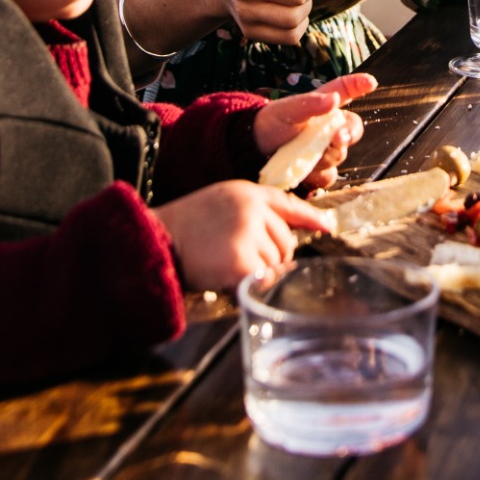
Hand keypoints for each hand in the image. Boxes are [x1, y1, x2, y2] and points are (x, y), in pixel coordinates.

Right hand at [153, 181, 333, 291]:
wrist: (152, 240)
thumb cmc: (182, 228)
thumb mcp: (219, 206)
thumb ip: (251, 214)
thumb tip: (286, 238)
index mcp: (246, 192)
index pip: (288, 203)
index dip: (311, 217)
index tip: (327, 227)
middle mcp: (252, 209)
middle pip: (286, 242)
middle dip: (270, 257)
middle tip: (236, 259)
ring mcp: (247, 234)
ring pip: (276, 264)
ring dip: (257, 273)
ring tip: (224, 266)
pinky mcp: (241, 261)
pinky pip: (262, 282)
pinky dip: (250, 287)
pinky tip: (227, 280)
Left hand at [255, 74, 373, 191]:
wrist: (252, 152)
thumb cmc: (270, 124)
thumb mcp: (286, 110)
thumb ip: (310, 104)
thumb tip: (334, 99)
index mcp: (323, 106)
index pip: (345, 91)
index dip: (359, 85)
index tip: (371, 82)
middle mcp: (329, 128)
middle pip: (351, 131)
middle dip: (347, 135)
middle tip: (338, 138)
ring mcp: (325, 150)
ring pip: (340, 156)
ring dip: (324, 157)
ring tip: (303, 154)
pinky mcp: (319, 172)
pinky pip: (329, 176)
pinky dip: (317, 174)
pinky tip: (304, 171)